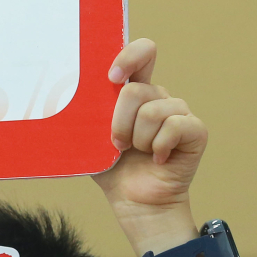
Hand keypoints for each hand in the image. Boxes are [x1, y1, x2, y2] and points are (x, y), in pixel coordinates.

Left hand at [93, 39, 207, 249]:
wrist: (135, 202)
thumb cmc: (113, 170)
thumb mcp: (91, 138)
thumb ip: (85, 114)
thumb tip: (61, 98)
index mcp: (136, 92)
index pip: (142, 53)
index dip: (129, 56)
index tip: (111, 77)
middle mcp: (159, 97)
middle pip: (136, 90)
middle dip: (120, 123)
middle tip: (119, 145)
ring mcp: (179, 113)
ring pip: (152, 112)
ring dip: (139, 141)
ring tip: (139, 154)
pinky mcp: (195, 131)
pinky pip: (174, 127)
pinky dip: (159, 148)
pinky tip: (158, 160)